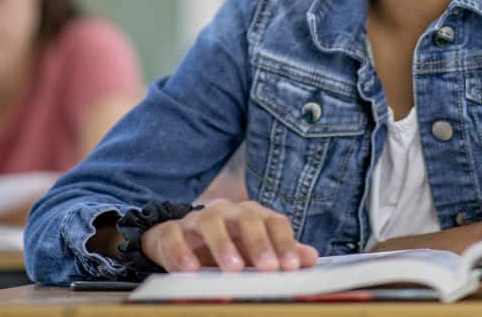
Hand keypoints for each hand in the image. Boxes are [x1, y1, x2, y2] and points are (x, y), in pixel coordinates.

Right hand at [140, 199, 319, 272]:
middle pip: (246, 219)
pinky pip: (174, 237)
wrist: (178, 240)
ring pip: (210, 222)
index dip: (284, 242)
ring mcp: (198, 218)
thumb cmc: (225, 245)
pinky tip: (190, 270)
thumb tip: (311, 257)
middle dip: (259, 244)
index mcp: (251, 215)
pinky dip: (181, 252)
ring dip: (222, 245)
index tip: (291, 266)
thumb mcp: (254, 251)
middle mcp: (227, 211)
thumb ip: (281, 252)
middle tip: (268, 268)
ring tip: (233, 268)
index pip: (274, 221)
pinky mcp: (171, 230)